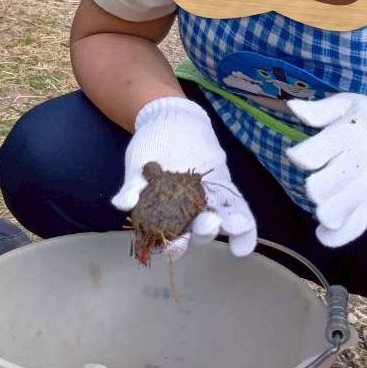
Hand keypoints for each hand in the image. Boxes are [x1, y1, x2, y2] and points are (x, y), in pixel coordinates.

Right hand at [112, 97, 256, 258]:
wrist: (167, 119)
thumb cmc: (149, 145)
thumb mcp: (138, 163)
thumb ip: (133, 185)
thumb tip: (122, 204)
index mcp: (164, 214)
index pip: (170, 241)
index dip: (173, 247)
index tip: (176, 244)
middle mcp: (187, 214)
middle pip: (197, 233)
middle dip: (203, 232)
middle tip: (207, 224)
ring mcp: (207, 200)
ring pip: (220, 221)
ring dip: (230, 227)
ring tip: (235, 224)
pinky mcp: (223, 185)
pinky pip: (236, 205)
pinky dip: (242, 217)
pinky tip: (244, 225)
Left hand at [286, 94, 366, 247]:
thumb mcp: (346, 104)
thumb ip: (319, 111)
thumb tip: (293, 107)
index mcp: (353, 131)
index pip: (328, 146)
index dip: (306, 155)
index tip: (295, 156)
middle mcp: (363, 158)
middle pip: (339, 179)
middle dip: (321, 186)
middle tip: (312, 186)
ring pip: (349, 203)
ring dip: (331, 211)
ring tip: (320, 211)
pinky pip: (360, 221)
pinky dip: (342, 233)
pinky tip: (323, 236)